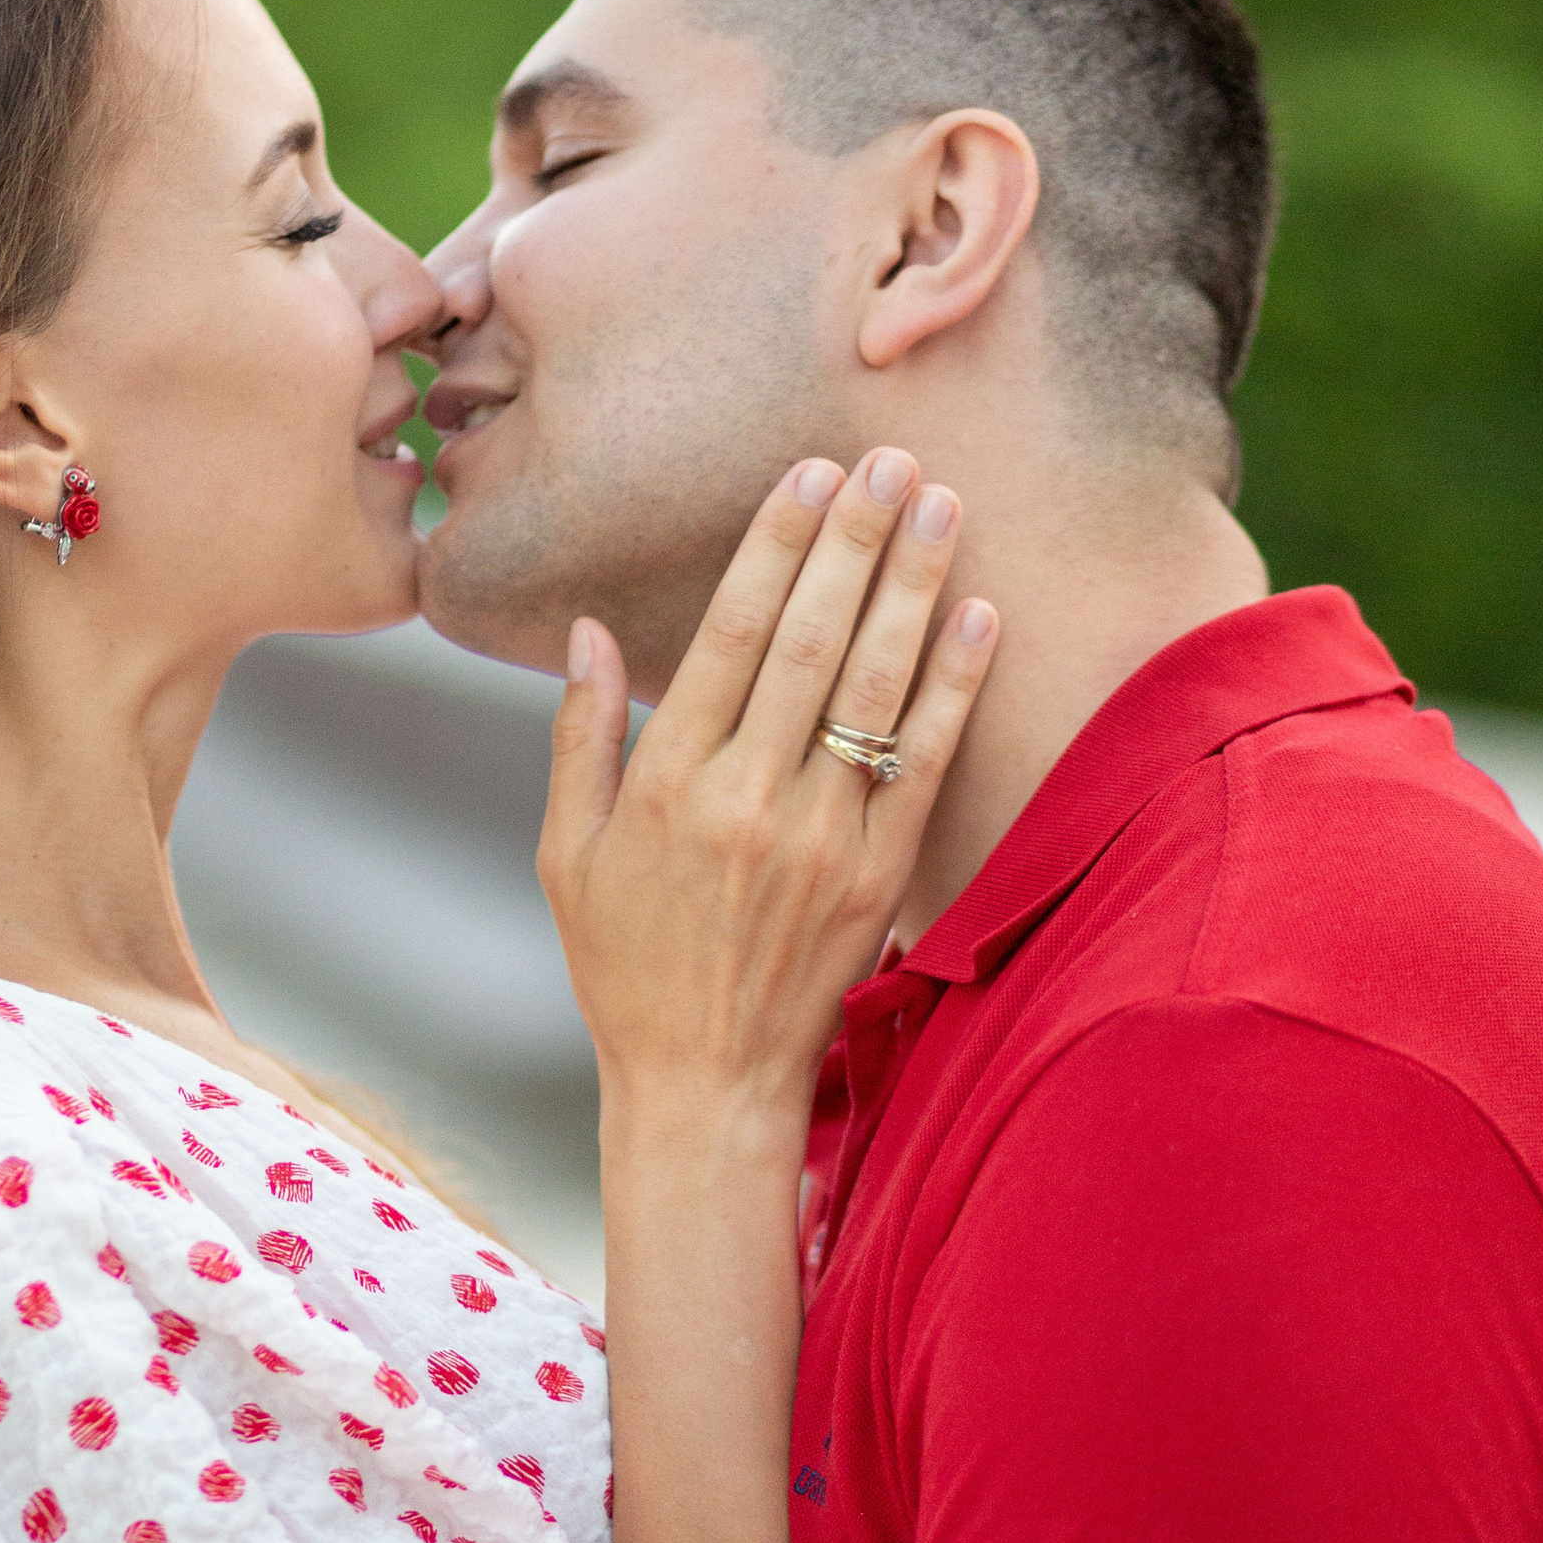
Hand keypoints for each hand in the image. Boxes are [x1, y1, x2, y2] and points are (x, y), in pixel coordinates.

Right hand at [539, 453, 996, 1130]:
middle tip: (889, 457)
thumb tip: (591, 631)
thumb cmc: (624, 967)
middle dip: (854, 539)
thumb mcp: (566, 853)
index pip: (734, 634)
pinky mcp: (876, 875)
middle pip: (814, 640)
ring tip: (940, 504)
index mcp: (668, 783)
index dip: (775, 546)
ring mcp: (821, 837)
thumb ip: (582, 737)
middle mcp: (747, 799)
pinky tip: (976, 614)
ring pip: (876, 686)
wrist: (704, 1085)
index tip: (807, 474)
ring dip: (912, 585)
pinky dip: (953, 684)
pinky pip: (924, 760)